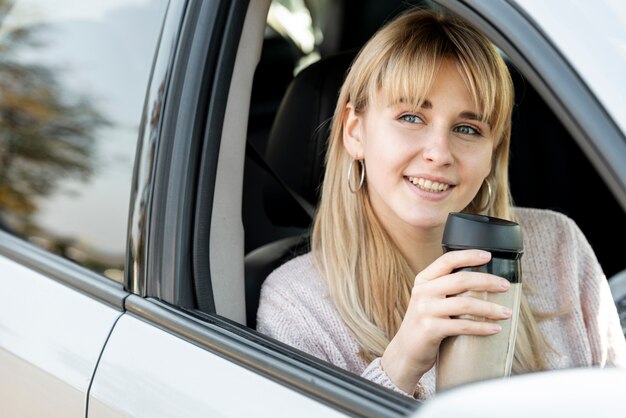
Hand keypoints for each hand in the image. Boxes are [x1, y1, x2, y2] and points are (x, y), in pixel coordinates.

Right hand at [381, 249, 512, 393]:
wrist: (406, 352)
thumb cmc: (425, 324)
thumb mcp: (429, 300)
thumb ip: (446, 288)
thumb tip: (482, 279)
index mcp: (423, 280)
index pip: (447, 260)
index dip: (469, 255)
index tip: (488, 256)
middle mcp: (422, 292)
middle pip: (460, 280)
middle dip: (488, 282)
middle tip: (505, 286)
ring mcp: (425, 310)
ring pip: (465, 304)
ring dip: (490, 308)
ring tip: (506, 312)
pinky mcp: (430, 329)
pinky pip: (462, 325)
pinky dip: (482, 327)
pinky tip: (495, 329)